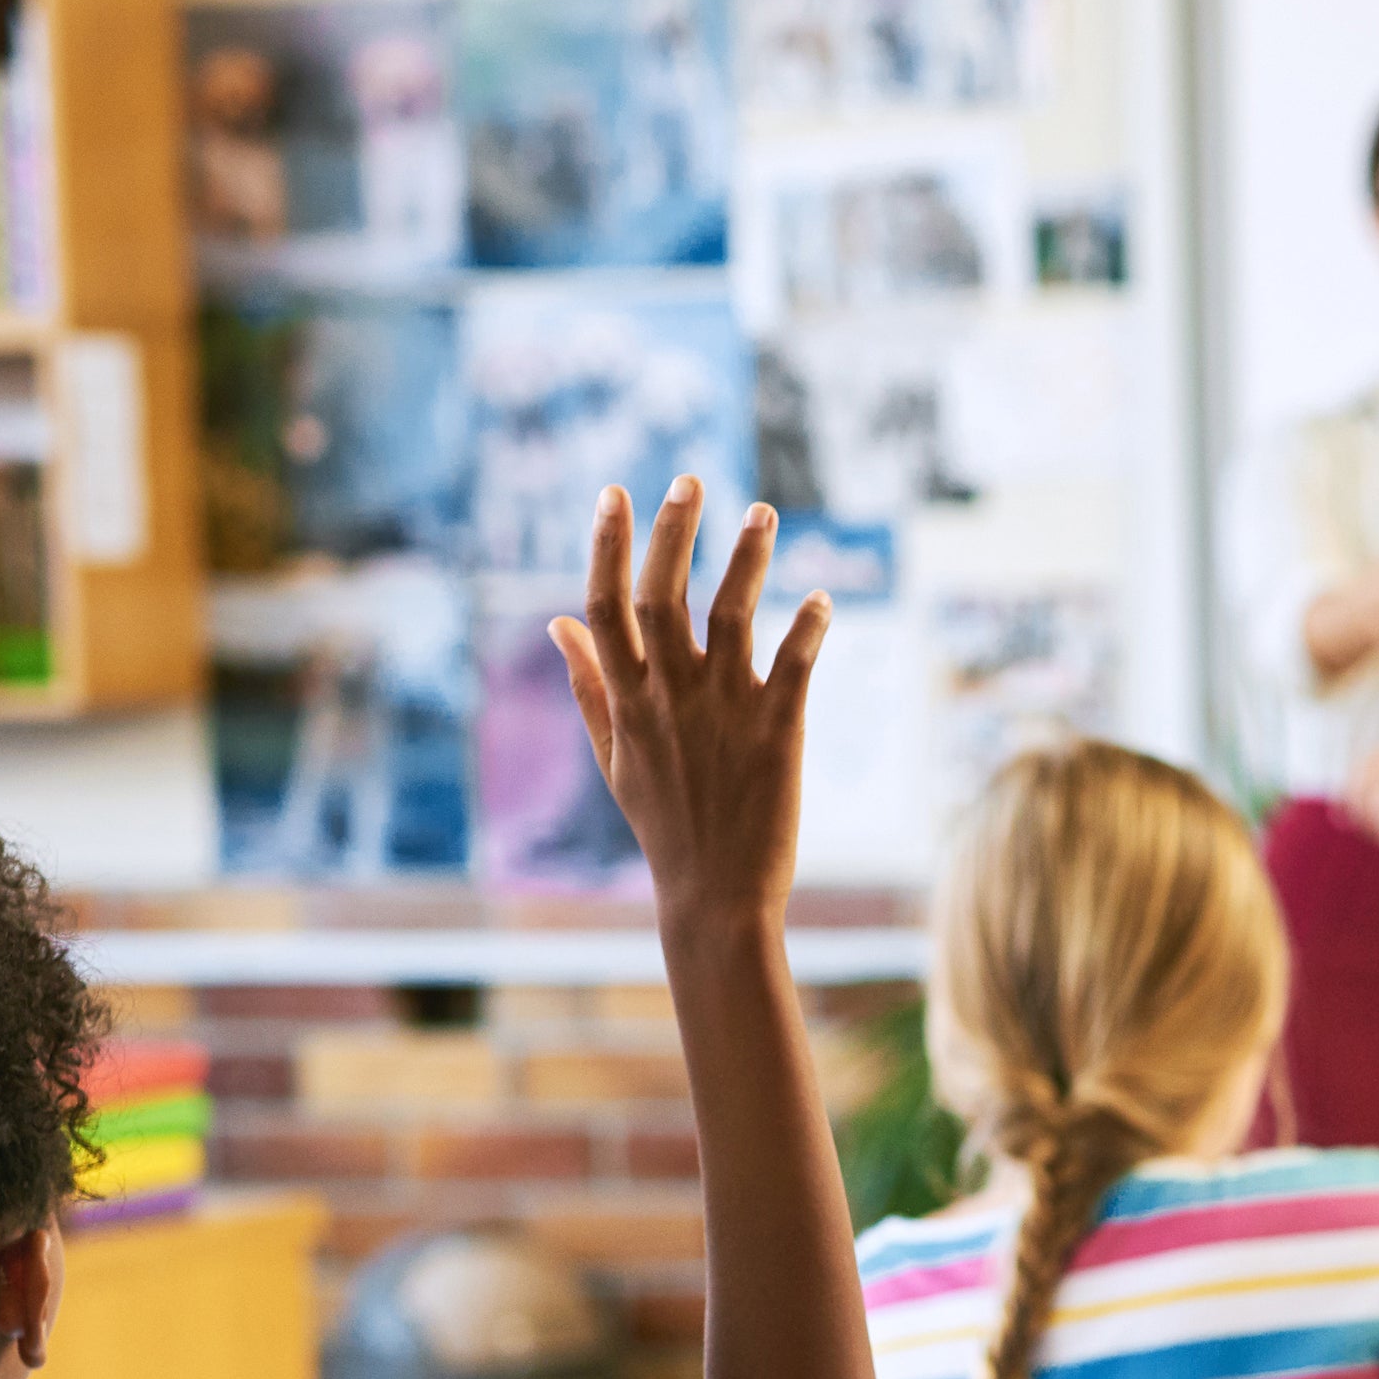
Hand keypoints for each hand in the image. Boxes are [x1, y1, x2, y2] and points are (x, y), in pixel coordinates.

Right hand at [551, 477, 831, 920]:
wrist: (716, 898)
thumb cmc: (664, 825)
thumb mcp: (613, 755)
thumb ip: (587, 684)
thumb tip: (557, 619)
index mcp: (628, 700)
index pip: (605, 605)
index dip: (607, 544)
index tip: (613, 492)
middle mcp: (670, 697)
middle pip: (662, 595)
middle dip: (674, 531)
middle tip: (691, 479)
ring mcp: (723, 712)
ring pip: (730, 615)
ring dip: (747, 559)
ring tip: (763, 512)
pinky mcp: (776, 732)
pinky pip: (794, 665)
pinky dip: (808, 627)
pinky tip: (821, 597)